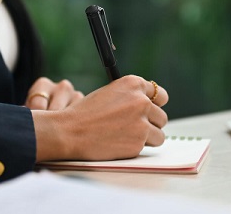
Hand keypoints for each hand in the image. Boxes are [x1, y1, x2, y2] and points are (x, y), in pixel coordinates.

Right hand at [32, 75, 168, 161]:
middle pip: (161, 116)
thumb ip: (130, 97)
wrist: (69, 131)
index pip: (160, 95)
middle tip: (133, 128)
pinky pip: (146, 147)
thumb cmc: (85, 113)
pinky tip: (119, 143)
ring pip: (159, 134)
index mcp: (133, 84)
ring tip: (127, 137)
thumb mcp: (109, 93)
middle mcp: (141, 101)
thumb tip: (149, 106)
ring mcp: (141, 122)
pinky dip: (136, 147)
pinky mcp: (139, 142)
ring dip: (147, 137)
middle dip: (150, 124)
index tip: (149, 112)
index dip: (154, 105)